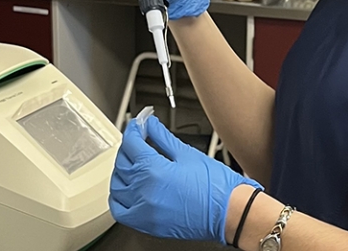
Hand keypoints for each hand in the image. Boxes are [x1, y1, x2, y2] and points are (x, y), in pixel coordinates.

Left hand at [110, 116, 261, 242]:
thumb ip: (162, 137)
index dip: (134, 129)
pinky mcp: (147, 224)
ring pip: (117, 184)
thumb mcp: (187, 154)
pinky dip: (119, 197)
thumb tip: (150, 125)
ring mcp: (143, 210)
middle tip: (140, 137)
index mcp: (154, 170)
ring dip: (122, 170)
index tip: (138, 124)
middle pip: (122, 162)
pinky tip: (127, 188)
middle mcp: (144, 191)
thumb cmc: (216, 187)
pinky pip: (120, 210)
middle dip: (129, 146)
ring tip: (134, 161)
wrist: (229, 213)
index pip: (132, 144)